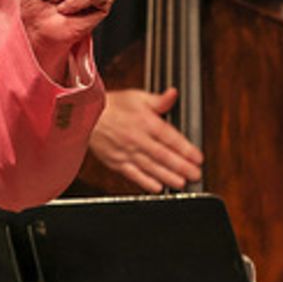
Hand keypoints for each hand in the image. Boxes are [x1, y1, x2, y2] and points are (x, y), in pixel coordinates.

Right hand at [88, 87, 203, 191]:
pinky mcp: (115, 162)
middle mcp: (136, 138)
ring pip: (150, 167)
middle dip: (182, 167)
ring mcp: (126, 152)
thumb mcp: (137, 96)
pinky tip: (157, 187)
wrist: (84, 116)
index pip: (170, 137)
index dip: (186, 149)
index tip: (198, 157)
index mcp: (144, 121)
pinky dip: (145, 182)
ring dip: (168, 176)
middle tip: (195, 174)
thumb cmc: (110, 106)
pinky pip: (132, 174)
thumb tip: (173, 94)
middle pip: (163, 155)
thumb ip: (158, 100)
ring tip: (182, 183)